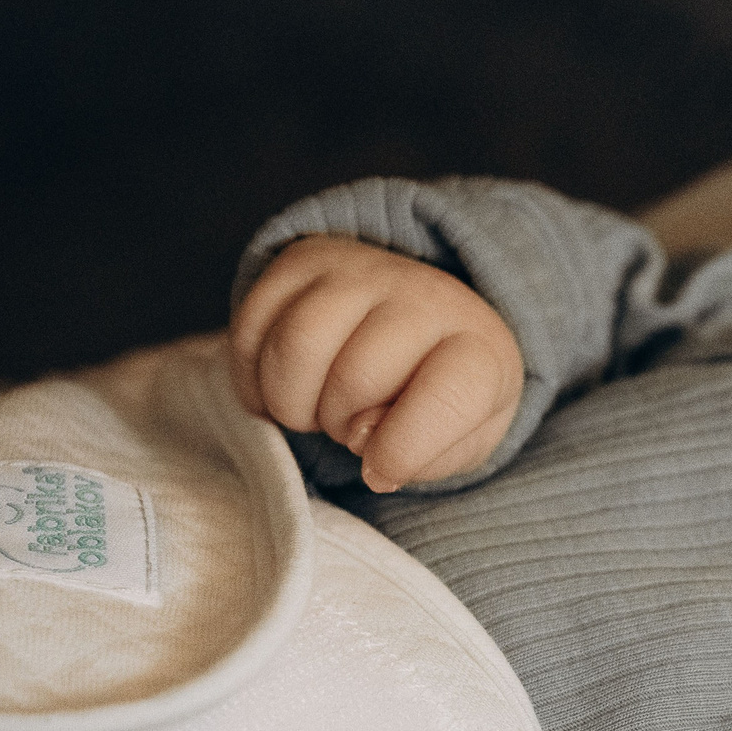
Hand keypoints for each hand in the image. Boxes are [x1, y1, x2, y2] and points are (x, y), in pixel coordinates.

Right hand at [228, 235, 524, 491]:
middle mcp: (424, 297)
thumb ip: (425, 457)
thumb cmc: (443, 398)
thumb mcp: (459, 442)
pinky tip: (284, 386)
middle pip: (355, 376)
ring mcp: (361, 271)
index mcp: (479, 351)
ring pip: (296, 345)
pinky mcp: (303, 260)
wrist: (425, 321)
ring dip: (291, 402)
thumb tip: (364, 441)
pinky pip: (252, 326)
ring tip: (315, 408)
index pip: (447, 398)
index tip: (381, 469)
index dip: (403, 448)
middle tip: (351, 427)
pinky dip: (253, 377)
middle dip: (340, 425)